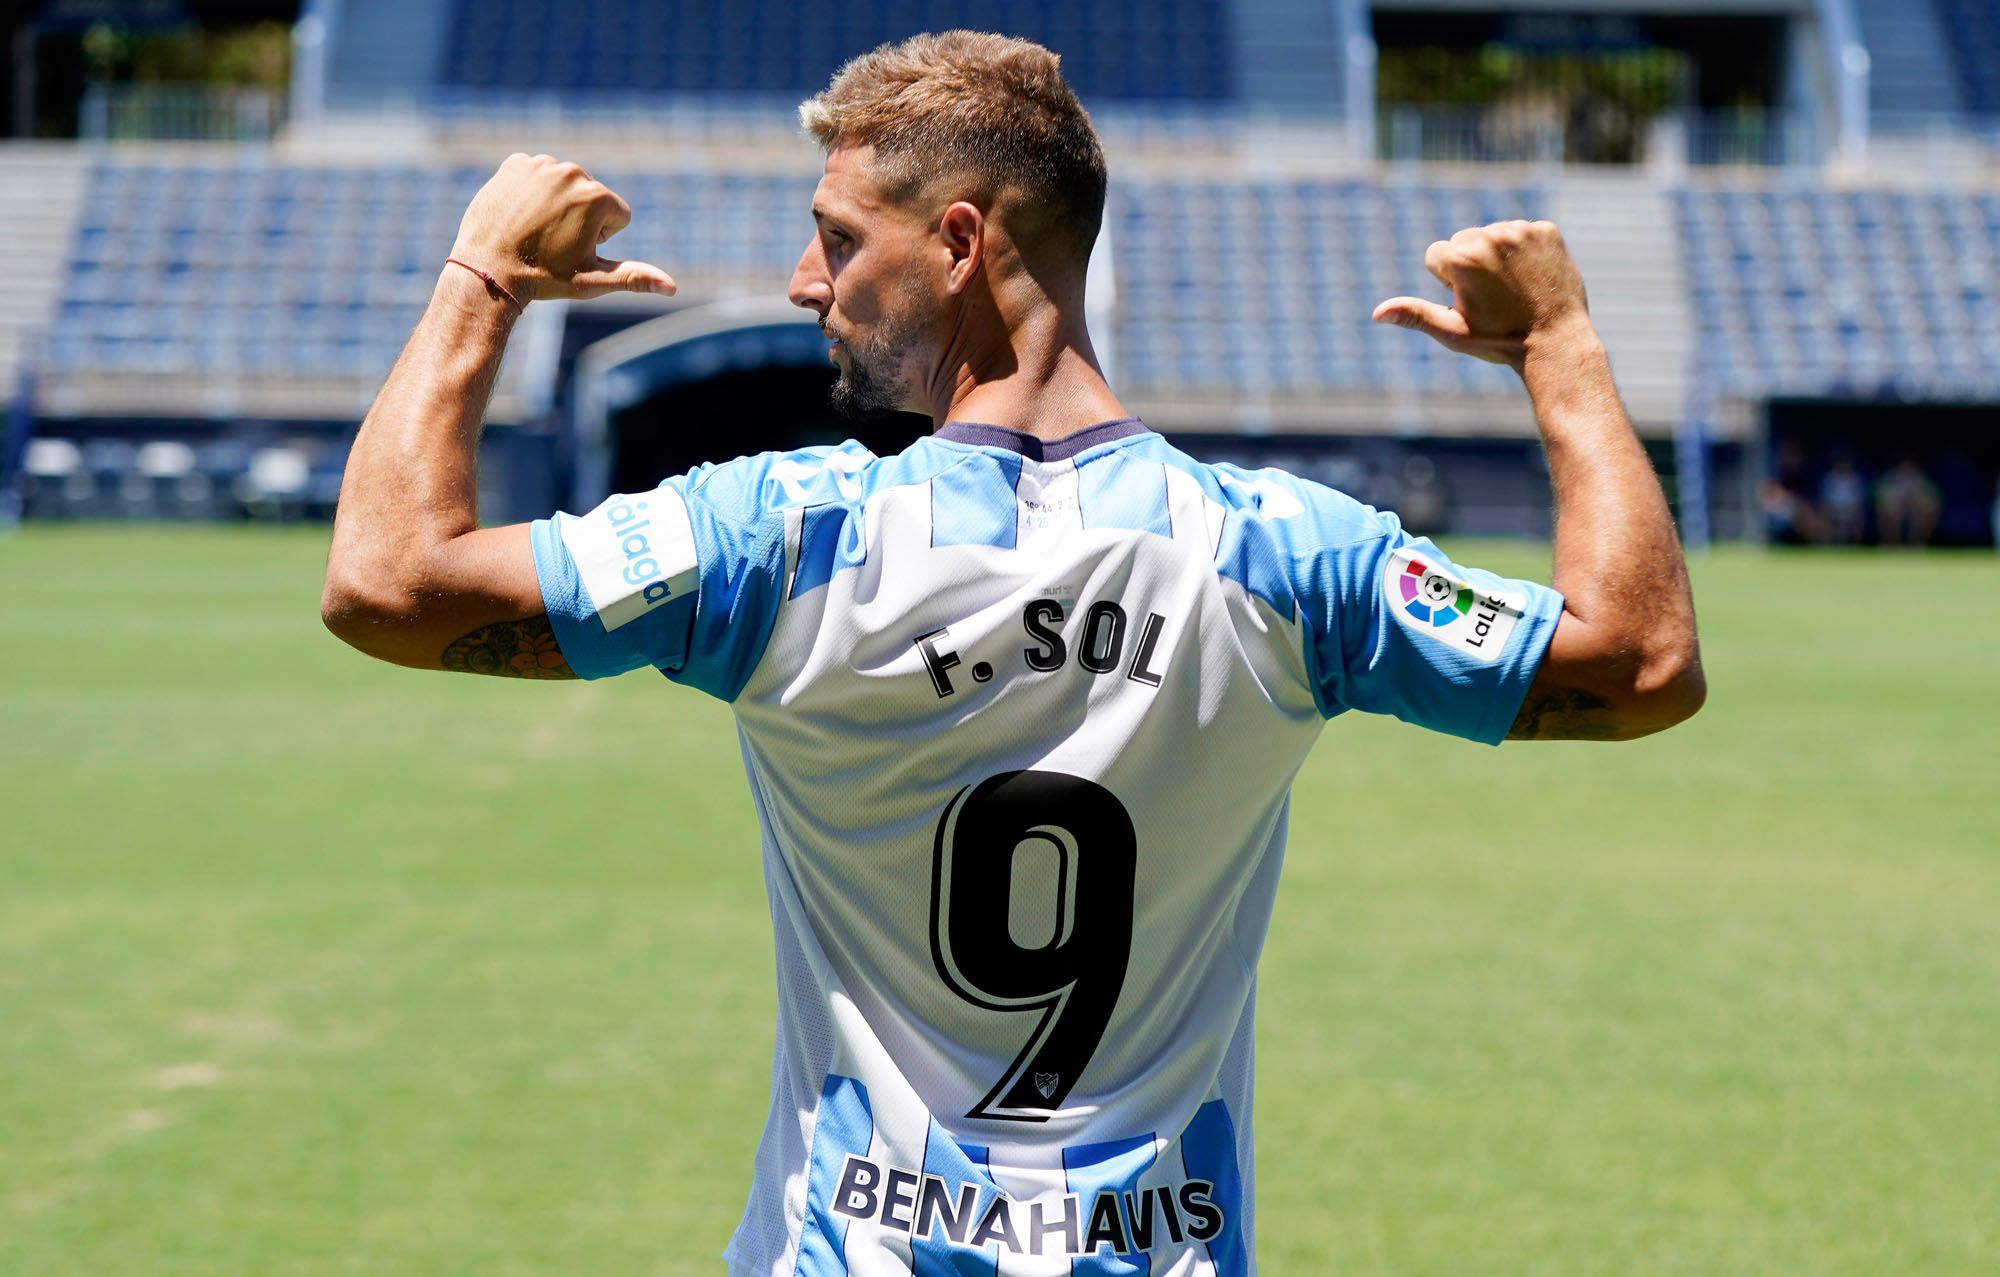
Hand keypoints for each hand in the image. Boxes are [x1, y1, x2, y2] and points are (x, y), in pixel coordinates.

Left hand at [448, 153, 676, 302]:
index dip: (600, 238)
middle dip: (579, 218)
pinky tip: (519, 213)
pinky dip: (531, 191)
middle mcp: (573, 173)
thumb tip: (672, 287)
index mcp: (598, 198)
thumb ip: (635, 277)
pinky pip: (537, 174)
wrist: (489, 268)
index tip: (573, 249)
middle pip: (592, 197)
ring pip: (564, 185)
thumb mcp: (594, 279)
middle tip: (551, 241)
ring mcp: (541, 164)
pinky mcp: (516, 163)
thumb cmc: (545, 278)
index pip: (618, 215)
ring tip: (535, 228)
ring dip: (556, 203)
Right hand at [1371, 220, 1590, 368]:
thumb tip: (1377, 313)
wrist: (1557, 342)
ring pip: (1493, 235)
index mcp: (1461, 258)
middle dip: (1471, 264)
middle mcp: (1490, 236)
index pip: (1435, 255)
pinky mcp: (1546, 231)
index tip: (1473, 301)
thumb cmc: (1499, 340)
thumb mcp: (1452, 331)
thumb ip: (1414, 314)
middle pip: (1463, 241)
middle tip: (1495, 296)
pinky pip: (1523, 232)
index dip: (1449, 282)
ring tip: (1516, 287)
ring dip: (1498, 256)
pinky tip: (1533, 276)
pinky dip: (1525, 251)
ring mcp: (1522, 230)